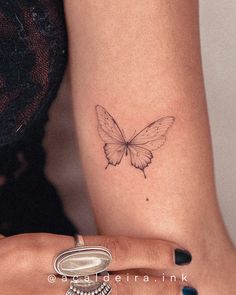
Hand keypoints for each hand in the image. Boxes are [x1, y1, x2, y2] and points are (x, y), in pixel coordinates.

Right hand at [0, 233, 194, 294]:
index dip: (148, 252)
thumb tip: (108, 257)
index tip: (177, 253)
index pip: (112, 250)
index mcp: (47, 252)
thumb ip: (72, 252)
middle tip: (187, 287)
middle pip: (119, 286)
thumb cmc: (6, 261)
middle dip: (157, 287)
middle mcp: (53, 281)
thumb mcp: (36, 248)